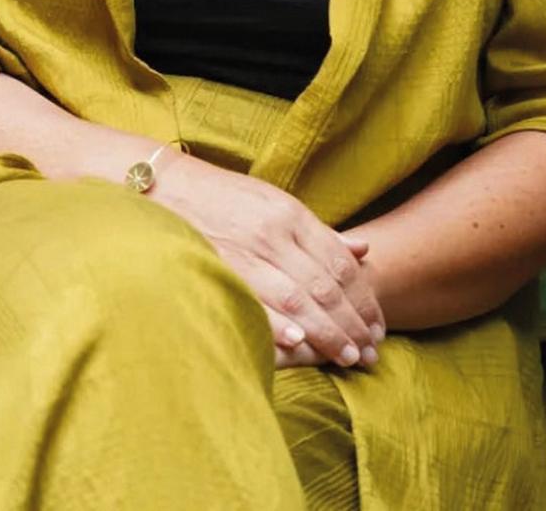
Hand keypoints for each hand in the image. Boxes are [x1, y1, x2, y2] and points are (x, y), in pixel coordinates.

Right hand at [151, 152, 385, 369]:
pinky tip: (299, 340)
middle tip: (371, 353)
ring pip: (299, 297)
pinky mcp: (219, 267)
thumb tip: (364, 251)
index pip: (340, 263)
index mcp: (291, 214)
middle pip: (325, 285)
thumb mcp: (276, 204)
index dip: (364, 298)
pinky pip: (255, 299)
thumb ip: (319, 232)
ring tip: (348, 357)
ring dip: (328, 331)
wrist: (167, 188)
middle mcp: (274, 233)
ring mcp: (246, 251)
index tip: (378, 325)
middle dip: (353, 322)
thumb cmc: (226, 200)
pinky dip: (278, 321)